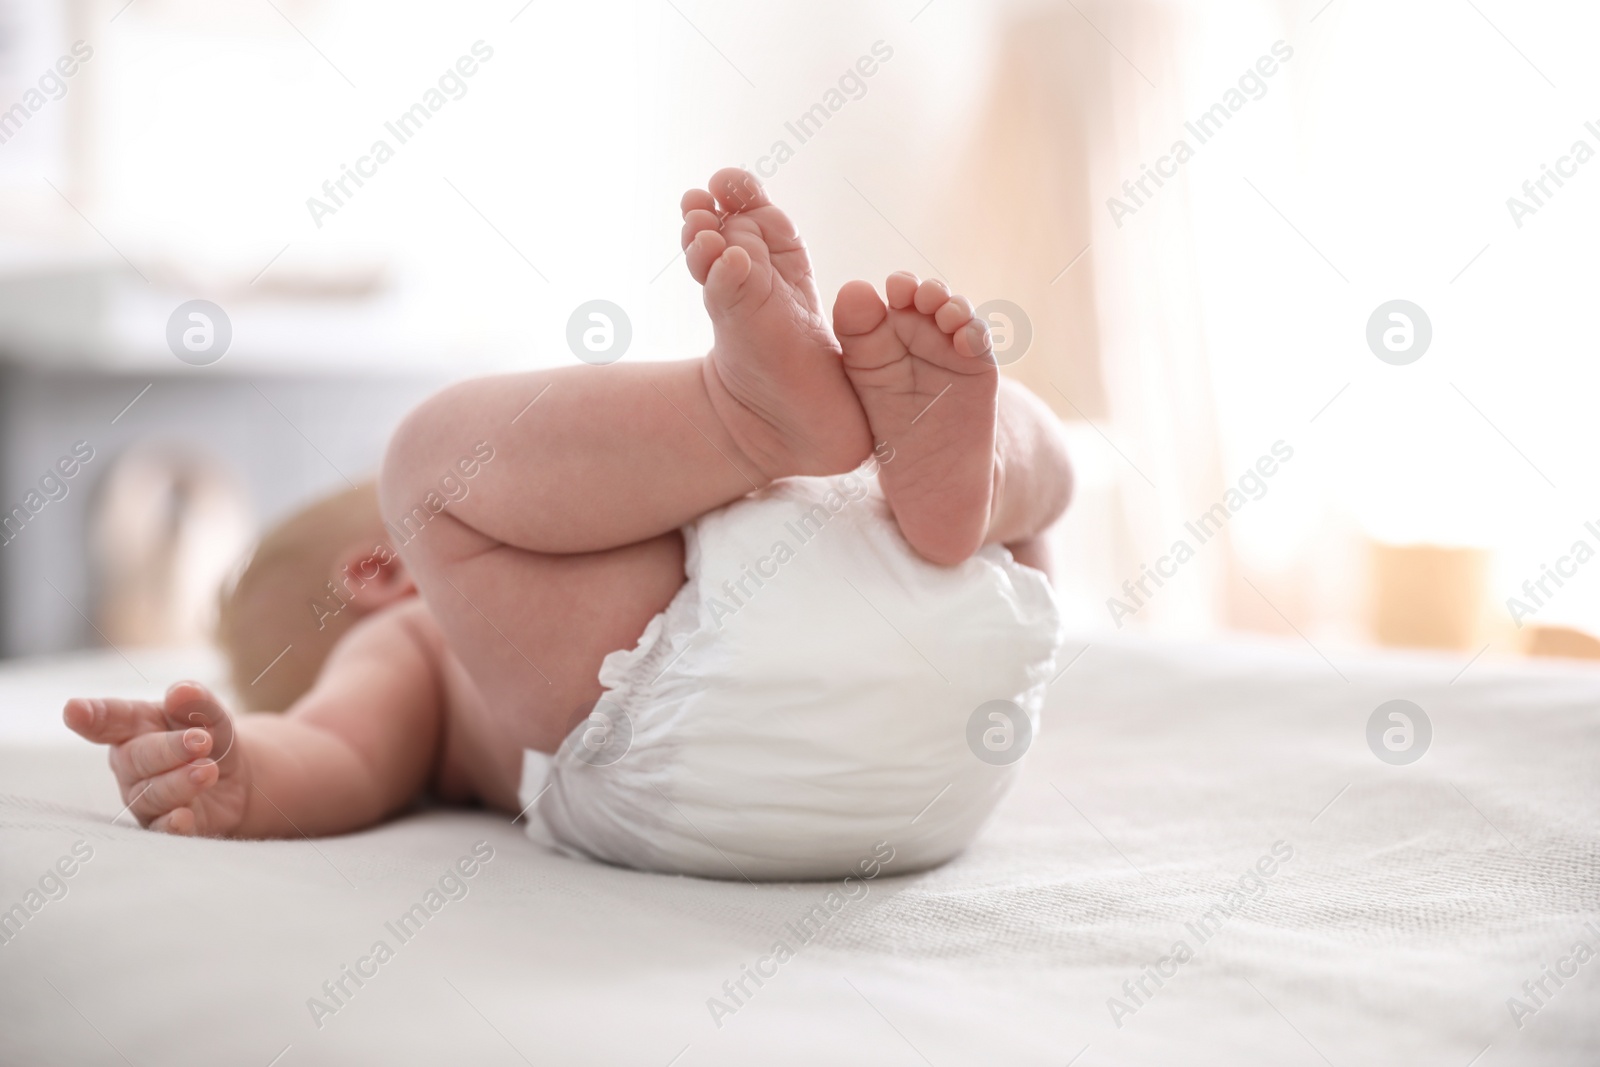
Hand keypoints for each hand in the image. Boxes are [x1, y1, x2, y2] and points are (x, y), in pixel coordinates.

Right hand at [63, 682, 251, 835]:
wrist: (237, 776)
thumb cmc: (210, 736)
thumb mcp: (210, 714)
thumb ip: (196, 702)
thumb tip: (180, 692)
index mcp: (135, 726)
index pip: (109, 719)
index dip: (91, 715)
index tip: (74, 710)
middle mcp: (131, 765)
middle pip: (136, 758)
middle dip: (169, 749)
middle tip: (202, 741)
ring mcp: (143, 797)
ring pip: (150, 794)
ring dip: (180, 782)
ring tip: (208, 770)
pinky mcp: (163, 825)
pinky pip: (160, 829)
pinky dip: (171, 825)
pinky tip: (183, 818)